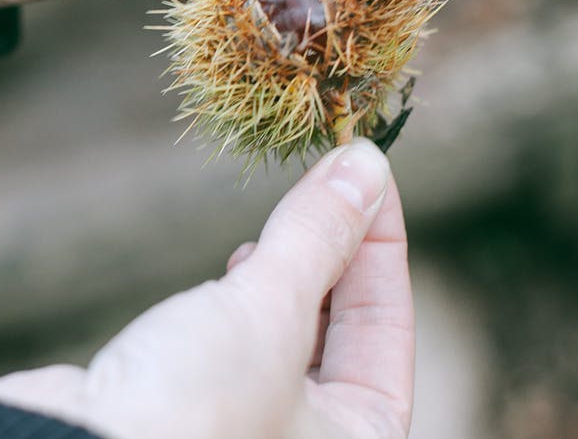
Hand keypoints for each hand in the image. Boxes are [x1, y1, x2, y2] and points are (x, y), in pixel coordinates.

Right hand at [0, 140, 414, 437]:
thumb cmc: (190, 406)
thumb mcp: (271, 308)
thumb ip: (321, 235)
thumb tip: (364, 165)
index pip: (387, 327)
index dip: (380, 240)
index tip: (365, 169)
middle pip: (342, 332)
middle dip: (333, 255)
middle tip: (322, 184)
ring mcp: (251, 429)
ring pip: (288, 335)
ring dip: (288, 275)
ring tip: (272, 231)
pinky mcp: (195, 410)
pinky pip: (243, 344)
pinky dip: (245, 301)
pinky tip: (237, 267)